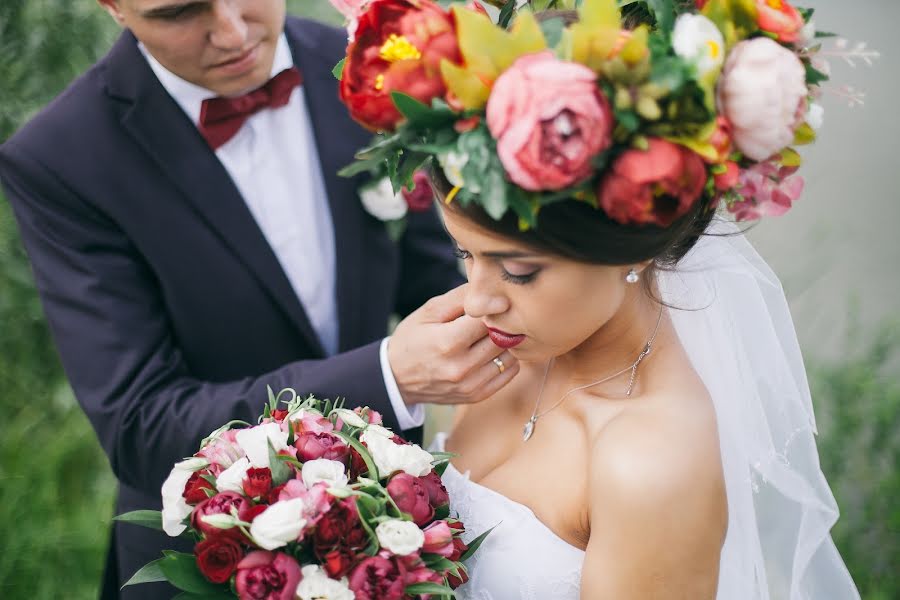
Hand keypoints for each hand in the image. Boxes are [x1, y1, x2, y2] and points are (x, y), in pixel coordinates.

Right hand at [387, 284, 519, 406]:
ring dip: (506, 341)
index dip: (493, 307)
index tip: (491, 303)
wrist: (397, 379)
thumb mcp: (428, 312)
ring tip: (492, 334)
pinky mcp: (476, 395)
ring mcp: (470, 384)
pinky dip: (507, 359)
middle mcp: (461, 366)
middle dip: (502, 323)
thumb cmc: (412, 339)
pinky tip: (492, 351)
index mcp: (448, 342)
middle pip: (502, 336)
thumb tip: (492, 291)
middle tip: (494, 317)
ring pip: (510, 355)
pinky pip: (509, 372)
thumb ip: (460, 298)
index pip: (489, 318)